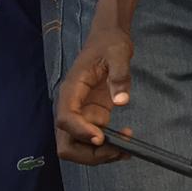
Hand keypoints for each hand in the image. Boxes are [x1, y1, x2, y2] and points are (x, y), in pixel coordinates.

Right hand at [54, 25, 133, 164]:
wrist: (109, 36)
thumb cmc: (111, 42)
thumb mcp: (118, 53)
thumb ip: (119, 75)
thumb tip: (122, 101)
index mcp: (71, 89)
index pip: (65, 118)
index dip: (79, 131)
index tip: (101, 137)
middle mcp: (72, 106)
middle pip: (66, 142)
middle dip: (88, 153)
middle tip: (117, 150)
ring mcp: (82, 113)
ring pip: (78, 146)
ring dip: (98, 155)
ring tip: (126, 150)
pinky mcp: (93, 116)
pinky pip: (94, 140)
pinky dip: (106, 148)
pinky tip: (126, 143)